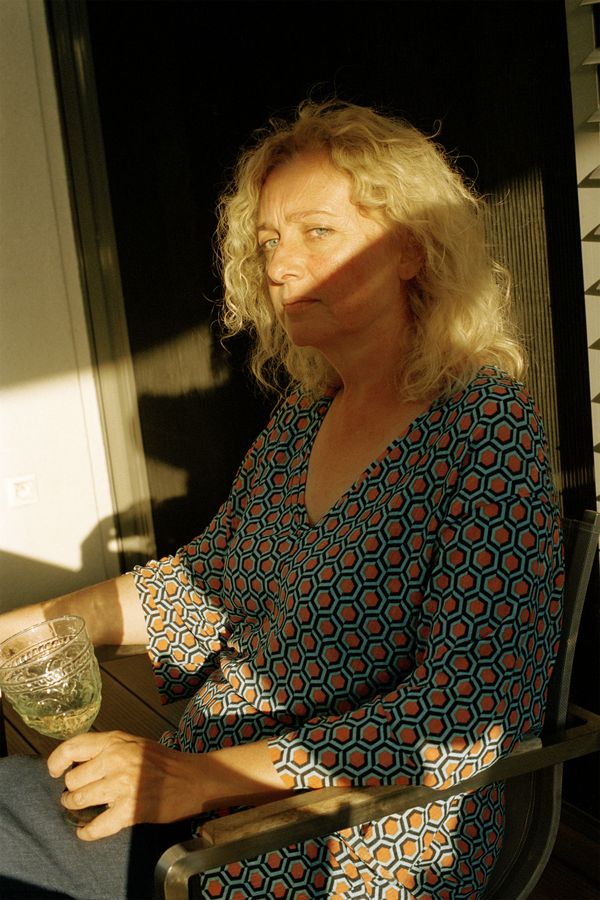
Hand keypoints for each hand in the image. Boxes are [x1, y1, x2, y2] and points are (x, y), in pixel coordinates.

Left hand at [47, 730, 204, 840]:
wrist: (193, 778)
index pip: (73, 747)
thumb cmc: (163, 761)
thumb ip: (107, 748)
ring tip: (81, 808)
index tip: (54, 772)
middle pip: (73, 779)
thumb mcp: (134, 743)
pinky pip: (95, 826)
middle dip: (72, 790)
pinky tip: (86, 831)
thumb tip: (76, 763)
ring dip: (76, 807)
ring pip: (78, 800)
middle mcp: (116, 760)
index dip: (56, 761)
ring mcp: (122, 785)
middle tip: (78, 794)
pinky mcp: (129, 810)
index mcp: (116, 741)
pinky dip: (86, 832)